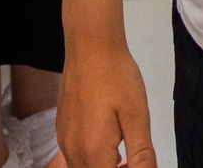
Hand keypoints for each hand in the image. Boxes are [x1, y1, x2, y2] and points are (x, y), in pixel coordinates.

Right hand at [58, 37, 155, 167]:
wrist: (91, 46)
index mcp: (93, 152)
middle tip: (134, 158)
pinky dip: (92, 157)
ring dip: (103, 166)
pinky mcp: (61, 129)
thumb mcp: (137, 117)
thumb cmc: (116, 77)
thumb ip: (141, 155)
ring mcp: (64, 140)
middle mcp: (72, 151)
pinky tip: (107, 138)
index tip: (138, 160)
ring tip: (123, 151)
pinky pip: (75, 156)